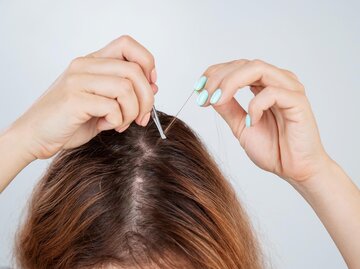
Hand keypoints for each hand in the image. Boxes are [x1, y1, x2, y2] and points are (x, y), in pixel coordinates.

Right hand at [8, 35, 157, 159]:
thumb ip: (124, 92)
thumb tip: (154, 86)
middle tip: (142, 118)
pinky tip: (105, 126)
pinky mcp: (74, 99)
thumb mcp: (103, 103)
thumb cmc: (70, 120)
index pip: (127, 44)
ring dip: (132, 112)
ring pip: (126, 88)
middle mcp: (85, 66)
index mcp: (92, 62)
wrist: (35, 135)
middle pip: (133, 70)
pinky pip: (112, 107)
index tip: (151, 84)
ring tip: (121, 124)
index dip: (147, 62)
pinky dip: (117, 121)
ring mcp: (78, 80)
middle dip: (147, 98)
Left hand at [196, 59, 329, 182]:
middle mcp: (277, 81)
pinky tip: (250, 122)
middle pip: (244, 64)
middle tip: (204, 96)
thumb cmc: (273, 148)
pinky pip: (272, 92)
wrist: (295, 170)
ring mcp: (289, 88)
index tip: (198, 90)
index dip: (214, 73)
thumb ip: (228, 108)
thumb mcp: (240, 126)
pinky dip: (255, 105)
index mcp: (264, 85)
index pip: (237, 66)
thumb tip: (210, 94)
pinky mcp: (298, 101)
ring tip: (218, 101)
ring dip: (230, 83)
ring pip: (257, 68)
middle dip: (218, 77)